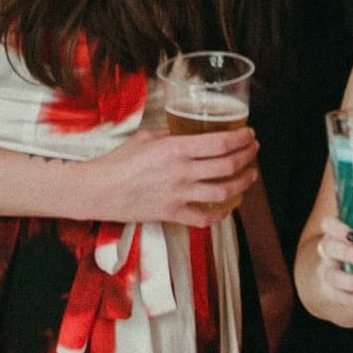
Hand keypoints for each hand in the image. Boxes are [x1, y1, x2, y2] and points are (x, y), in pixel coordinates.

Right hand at [72, 125, 256, 229]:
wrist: (99, 190)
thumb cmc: (119, 160)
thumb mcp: (147, 137)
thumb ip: (172, 136)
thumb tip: (190, 135)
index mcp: (176, 148)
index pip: (220, 143)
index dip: (241, 138)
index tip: (249, 134)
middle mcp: (182, 172)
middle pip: (228, 166)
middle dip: (248, 157)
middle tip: (253, 150)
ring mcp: (179, 196)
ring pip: (224, 192)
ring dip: (243, 184)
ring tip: (250, 176)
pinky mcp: (173, 214)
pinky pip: (205, 218)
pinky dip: (221, 214)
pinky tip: (227, 207)